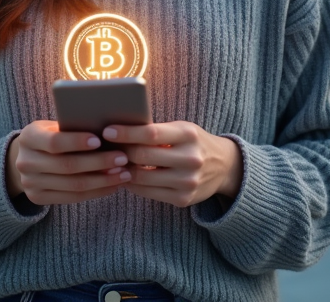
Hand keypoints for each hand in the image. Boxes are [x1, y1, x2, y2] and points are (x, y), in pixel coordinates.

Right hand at [5, 120, 131, 204]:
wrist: (28, 157)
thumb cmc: (52, 135)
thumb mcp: (55, 125)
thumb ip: (73, 127)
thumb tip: (109, 130)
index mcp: (28, 137)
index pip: (54, 142)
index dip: (77, 142)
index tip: (100, 140)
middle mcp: (25, 162)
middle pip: (66, 166)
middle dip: (98, 163)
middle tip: (122, 158)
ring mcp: (30, 183)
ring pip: (72, 185)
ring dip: (102, 180)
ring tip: (123, 173)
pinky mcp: (37, 198)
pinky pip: (72, 198)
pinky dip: (95, 192)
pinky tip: (112, 185)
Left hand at [102, 121, 242, 207]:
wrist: (224, 167)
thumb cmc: (193, 142)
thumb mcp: (181, 129)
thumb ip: (156, 131)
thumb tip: (118, 131)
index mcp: (188, 135)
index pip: (151, 134)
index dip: (126, 133)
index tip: (107, 131)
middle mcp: (190, 159)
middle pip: (143, 157)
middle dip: (121, 152)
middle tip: (105, 148)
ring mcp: (188, 182)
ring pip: (142, 178)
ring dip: (123, 170)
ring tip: (112, 163)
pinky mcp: (183, 199)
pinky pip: (148, 193)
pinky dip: (133, 185)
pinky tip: (126, 176)